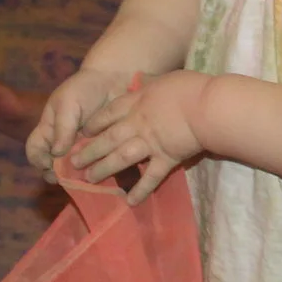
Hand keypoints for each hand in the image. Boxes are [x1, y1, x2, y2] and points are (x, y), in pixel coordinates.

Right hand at [25, 66, 127, 171]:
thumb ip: (63, 127)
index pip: (34, 150)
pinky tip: (101, 172)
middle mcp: (62, 143)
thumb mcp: (69, 103)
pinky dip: (95, 171)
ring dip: (77, 176)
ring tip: (86, 176)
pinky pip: (93, 166)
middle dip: (58, 175)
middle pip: (52, 166)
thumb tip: (56, 154)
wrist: (112, 81)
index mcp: (48, 130)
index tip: (50, 165)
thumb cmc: (84, 88)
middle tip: (69, 177)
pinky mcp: (98, 151)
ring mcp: (80, 148)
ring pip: (73, 170)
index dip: (38, 160)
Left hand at [68, 70, 209, 203]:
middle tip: (73, 162)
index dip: (94, 124)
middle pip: (108, 138)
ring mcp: (150, 143)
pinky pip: (150, 177)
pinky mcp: (166, 159)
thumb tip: (149, 86)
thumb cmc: (190, 88)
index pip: (109, 114)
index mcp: (137, 102)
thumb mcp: (164, 80)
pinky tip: (130, 201)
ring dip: (104, 169)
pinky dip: (140, 190)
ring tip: (89, 179)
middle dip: (90, 151)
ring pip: (121, 158)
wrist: (207, 106)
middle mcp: (137, 124)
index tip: (83, 132)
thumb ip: (152, 87)